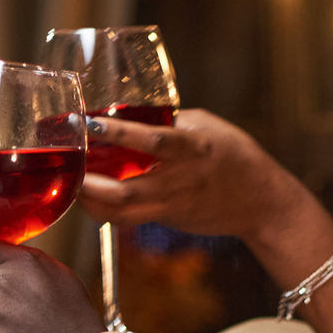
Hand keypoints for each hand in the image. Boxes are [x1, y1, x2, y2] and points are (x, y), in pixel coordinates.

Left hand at [77, 108, 304, 241]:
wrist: (261, 200)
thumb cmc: (233, 155)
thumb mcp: (206, 127)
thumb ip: (171, 122)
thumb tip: (129, 113)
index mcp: (195, 148)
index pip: (154, 140)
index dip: (119, 133)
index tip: (89, 124)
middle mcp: (183, 180)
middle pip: (128, 189)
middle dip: (93, 183)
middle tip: (71, 167)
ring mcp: (173, 204)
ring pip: (123, 212)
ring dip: (93, 202)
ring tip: (73, 185)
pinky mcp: (168, 218)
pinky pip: (129, 219)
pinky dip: (105, 211)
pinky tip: (89, 200)